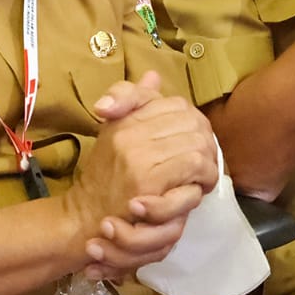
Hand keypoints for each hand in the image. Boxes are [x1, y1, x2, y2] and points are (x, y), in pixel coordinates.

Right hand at [65, 71, 218, 277]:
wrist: (86, 218)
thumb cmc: (104, 180)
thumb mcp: (114, 135)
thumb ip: (134, 104)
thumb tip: (153, 76)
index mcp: (124, 120)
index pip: (174, 103)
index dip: (192, 122)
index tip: (191, 142)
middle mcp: (130, 133)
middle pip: (191, 121)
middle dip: (206, 143)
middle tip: (204, 163)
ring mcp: (138, 156)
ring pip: (197, 144)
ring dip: (208, 164)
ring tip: (201, 178)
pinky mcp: (147, 182)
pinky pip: (194, 167)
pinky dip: (204, 179)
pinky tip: (198, 189)